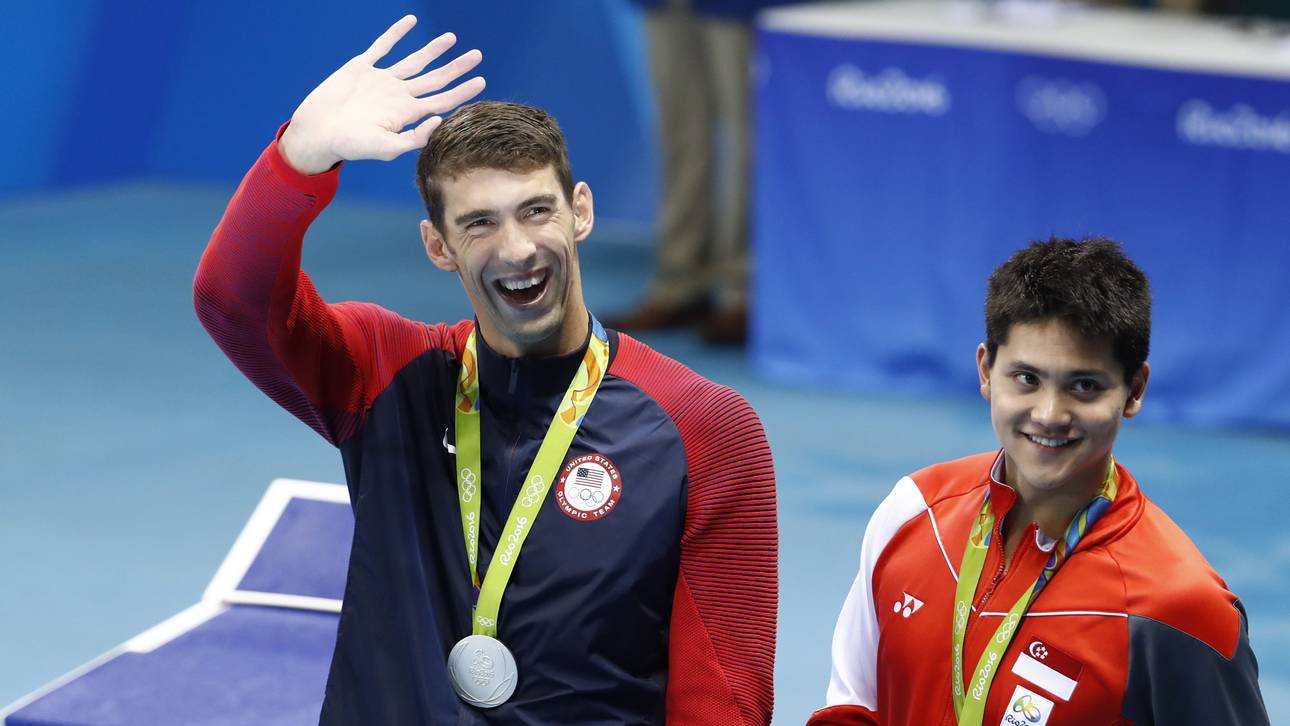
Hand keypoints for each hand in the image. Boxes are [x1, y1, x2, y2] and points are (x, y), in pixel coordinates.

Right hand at [280, 16, 484, 174]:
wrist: (318, 132)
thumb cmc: (351, 146)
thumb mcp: (386, 147)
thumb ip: (415, 137)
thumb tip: (439, 120)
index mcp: (407, 114)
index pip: (442, 100)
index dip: (463, 91)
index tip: (481, 80)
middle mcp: (399, 95)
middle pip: (435, 78)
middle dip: (457, 67)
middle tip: (477, 55)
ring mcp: (382, 80)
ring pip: (414, 60)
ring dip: (433, 49)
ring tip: (451, 38)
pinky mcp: (362, 67)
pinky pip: (382, 46)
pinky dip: (396, 33)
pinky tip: (410, 21)